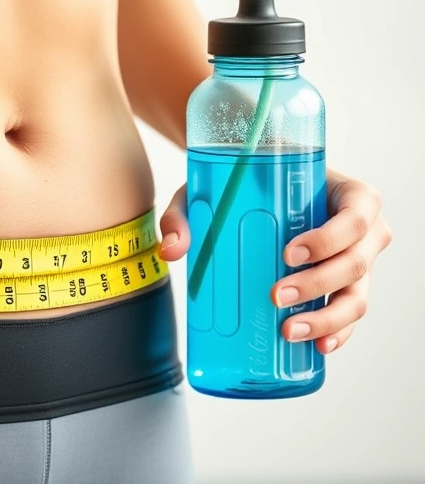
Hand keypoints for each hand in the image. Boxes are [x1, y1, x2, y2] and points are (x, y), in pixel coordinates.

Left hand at [158, 169, 391, 354]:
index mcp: (348, 195)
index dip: (329, 238)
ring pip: (356, 297)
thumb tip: (171, 251)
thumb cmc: (248, 186)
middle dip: (318, 284)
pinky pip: (349, 315)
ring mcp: (358, 263)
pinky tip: (318, 347)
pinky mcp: (346, 289)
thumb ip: (186, 214)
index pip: (356, 216)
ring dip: (327, 318)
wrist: (261, 194)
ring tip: (288, 330)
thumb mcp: (215, 189)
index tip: (289, 253)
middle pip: (355, 263)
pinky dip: (338, 333)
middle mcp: (362, 231)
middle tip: (275, 295)